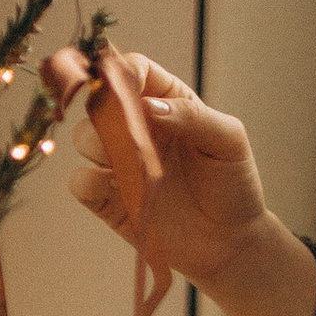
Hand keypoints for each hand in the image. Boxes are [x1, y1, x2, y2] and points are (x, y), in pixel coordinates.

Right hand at [62, 49, 315, 315]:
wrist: (231, 244)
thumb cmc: (234, 186)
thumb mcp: (228, 141)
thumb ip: (191, 116)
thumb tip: (149, 106)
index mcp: (166, 103)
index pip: (133, 70)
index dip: (122, 72)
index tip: (123, 87)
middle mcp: (138, 129)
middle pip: (99, 101)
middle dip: (104, 110)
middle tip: (129, 131)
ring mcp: (121, 164)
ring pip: (83, 138)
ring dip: (99, 145)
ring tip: (133, 165)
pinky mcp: (109, 200)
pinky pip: (80, 182)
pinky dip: (90, 181)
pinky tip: (121, 189)